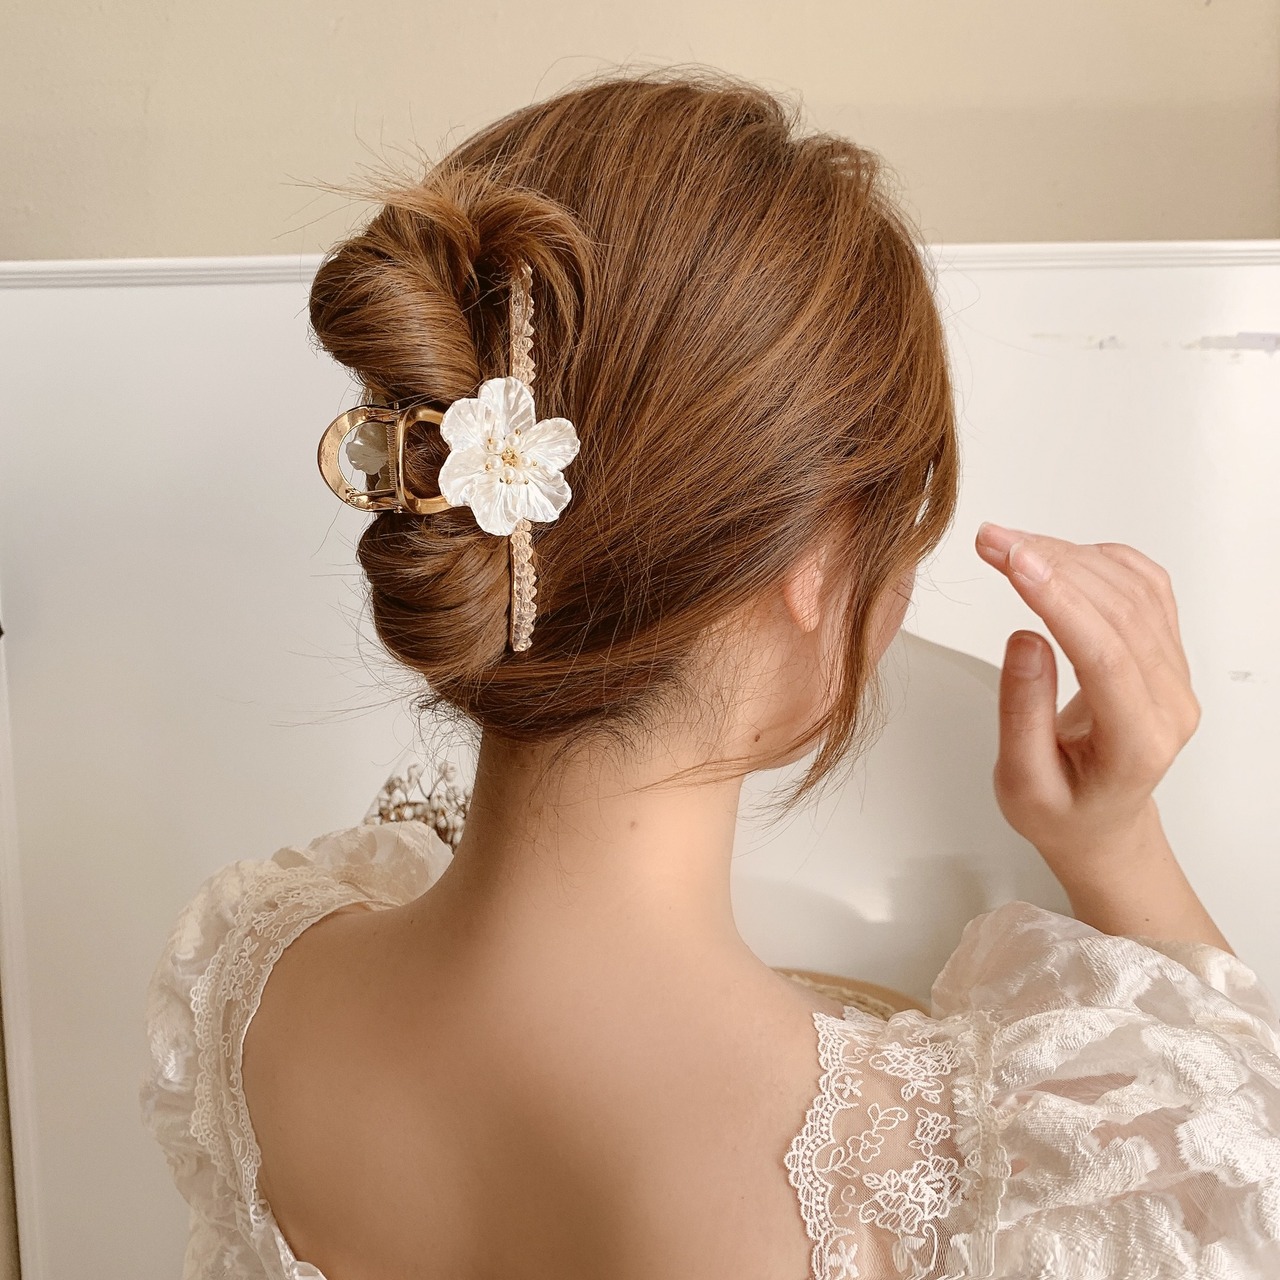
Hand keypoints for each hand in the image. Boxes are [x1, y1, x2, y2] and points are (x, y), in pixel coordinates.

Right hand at [974, 524, 1201, 871]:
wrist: (1100, 821)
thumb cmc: (1061, 810)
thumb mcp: (1021, 784)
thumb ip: (1023, 714)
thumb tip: (1024, 638)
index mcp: (1139, 743)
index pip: (1105, 655)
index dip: (1059, 601)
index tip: (1014, 562)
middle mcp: (1171, 702)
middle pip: (1120, 611)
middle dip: (1052, 564)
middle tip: (992, 541)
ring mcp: (1175, 673)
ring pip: (1133, 590)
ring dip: (1068, 554)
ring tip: (1007, 544)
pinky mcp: (1165, 650)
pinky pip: (1144, 586)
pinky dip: (1097, 558)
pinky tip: (1054, 553)